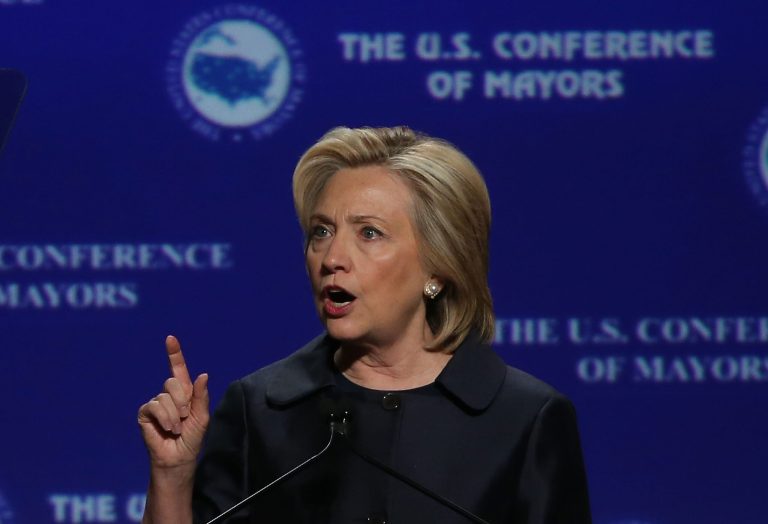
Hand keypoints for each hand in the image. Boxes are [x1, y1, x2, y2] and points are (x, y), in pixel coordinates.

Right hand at [138, 336, 209, 469]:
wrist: (179, 458)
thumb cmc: (192, 439)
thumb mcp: (201, 416)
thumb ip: (201, 396)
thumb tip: (203, 374)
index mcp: (184, 393)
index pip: (178, 369)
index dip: (174, 354)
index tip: (170, 338)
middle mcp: (168, 395)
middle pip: (172, 382)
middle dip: (182, 400)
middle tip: (185, 417)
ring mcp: (156, 403)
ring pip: (164, 396)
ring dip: (174, 414)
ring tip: (177, 428)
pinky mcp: (145, 413)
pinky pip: (154, 406)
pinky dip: (165, 418)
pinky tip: (167, 429)